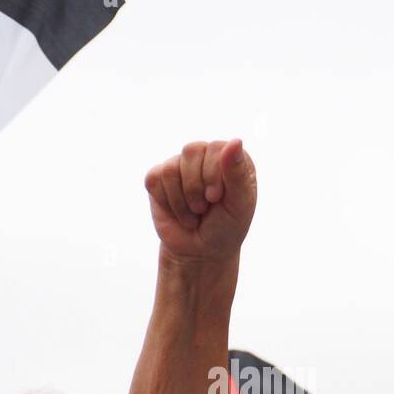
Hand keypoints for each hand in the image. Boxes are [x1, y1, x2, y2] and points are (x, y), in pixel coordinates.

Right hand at [144, 139, 256, 261]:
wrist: (200, 252)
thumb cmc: (226, 228)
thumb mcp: (239, 204)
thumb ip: (237, 173)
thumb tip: (235, 141)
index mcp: (229, 156)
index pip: (215, 147)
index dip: (212, 175)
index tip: (216, 198)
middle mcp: (204, 155)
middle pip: (191, 151)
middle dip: (196, 188)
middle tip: (204, 208)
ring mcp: (179, 165)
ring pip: (171, 169)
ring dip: (182, 201)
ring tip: (194, 213)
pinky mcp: (158, 179)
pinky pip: (154, 179)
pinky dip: (166, 202)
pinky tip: (177, 211)